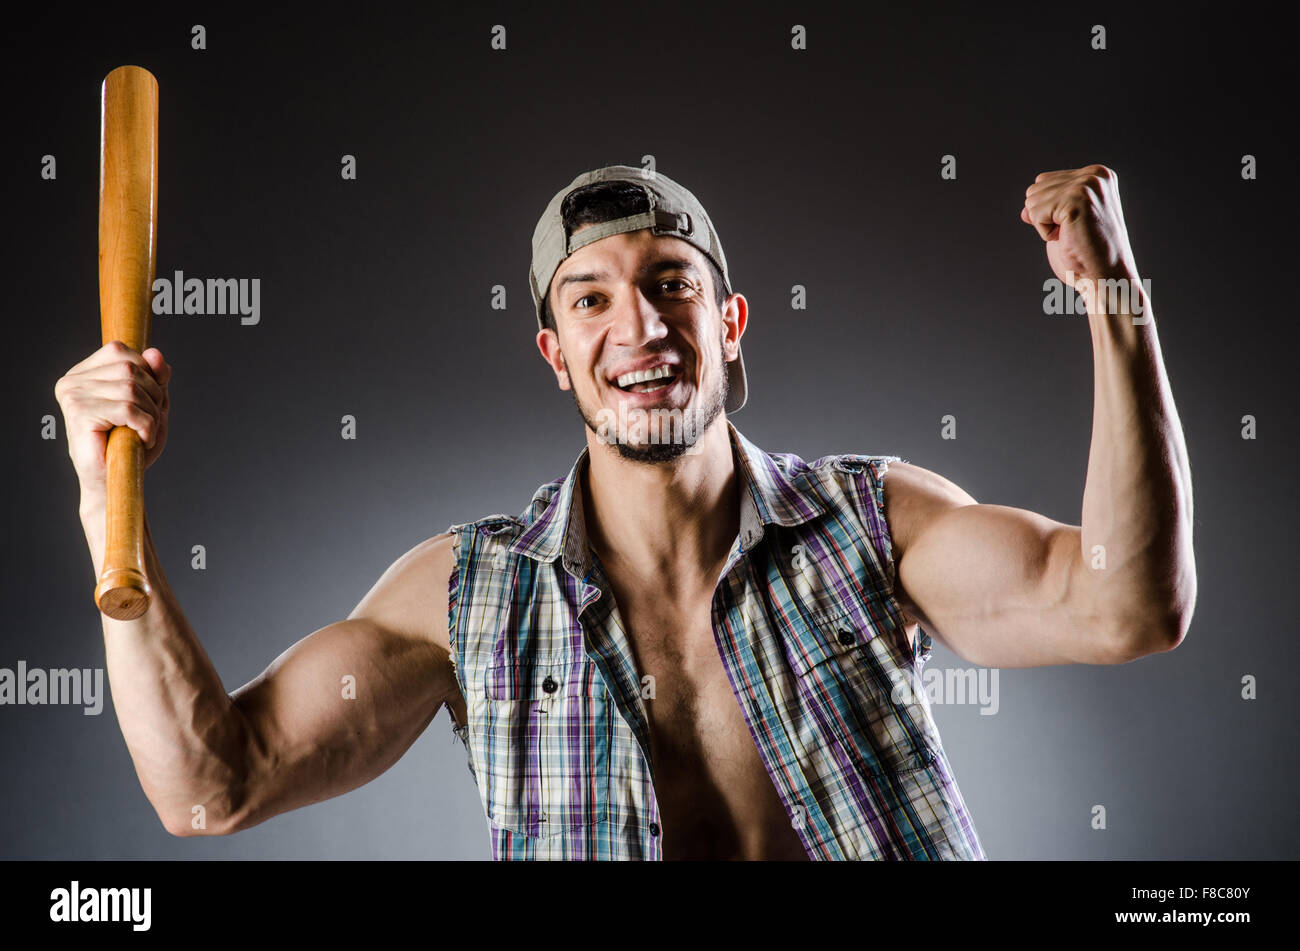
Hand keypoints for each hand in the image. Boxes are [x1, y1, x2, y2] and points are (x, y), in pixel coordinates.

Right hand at [54, 341, 170, 504]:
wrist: (115, 482)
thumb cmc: (131, 445)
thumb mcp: (152, 404)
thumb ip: (155, 377)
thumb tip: (155, 353)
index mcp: (83, 373)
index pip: (121, 351)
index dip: (147, 374)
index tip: (148, 403)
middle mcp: (72, 381)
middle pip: (131, 368)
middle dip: (154, 396)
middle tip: (149, 423)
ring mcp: (73, 396)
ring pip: (132, 388)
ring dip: (151, 414)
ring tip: (144, 434)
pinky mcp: (79, 413)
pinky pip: (128, 409)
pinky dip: (146, 426)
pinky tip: (141, 441)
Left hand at [1021, 164, 1138, 294]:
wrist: (1106, 276)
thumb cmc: (1087, 255)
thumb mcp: (1064, 224)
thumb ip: (1047, 208)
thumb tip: (1024, 210)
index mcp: (1096, 174)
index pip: (1043, 181)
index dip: (1048, 211)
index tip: (1074, 225)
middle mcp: (1094, 175)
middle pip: (1034, 189)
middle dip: (1044, 217)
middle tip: (1072, 233)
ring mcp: (1086, 185)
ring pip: (1032, 201)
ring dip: (1045, 226)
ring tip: (1072, 235)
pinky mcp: (1076, 201)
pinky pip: (1036, 214)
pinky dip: (1045, 233)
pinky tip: (1069, 238)